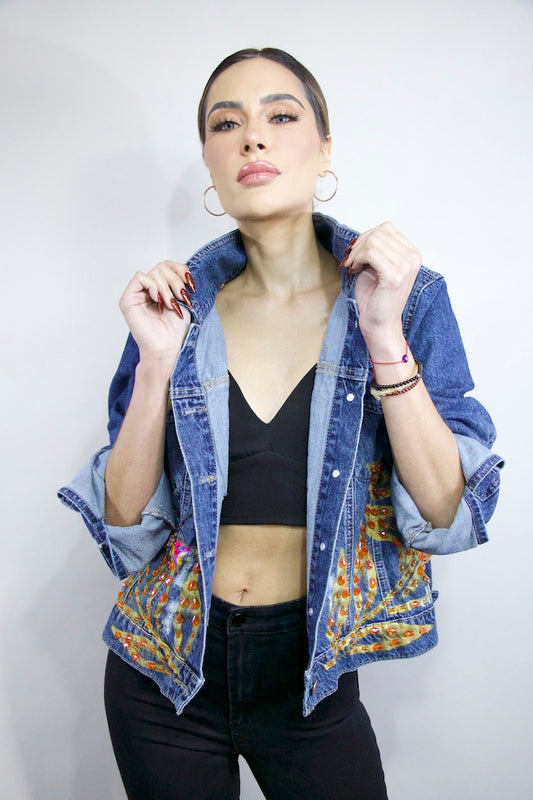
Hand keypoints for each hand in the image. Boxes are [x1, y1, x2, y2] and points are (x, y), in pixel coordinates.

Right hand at [119, 260, 194, 366]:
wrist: (167, 347)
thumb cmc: (175, 330)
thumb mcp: (183, 302)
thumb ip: (180, 283)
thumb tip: (183, 270)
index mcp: (160, 289)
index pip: (168, 265)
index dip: (180, 270)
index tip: (191, 286)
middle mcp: (147, 290)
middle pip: (161, 267)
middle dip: (175, 281)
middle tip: (181, 298)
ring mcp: (136, 294)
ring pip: (154, 272)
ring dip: (167, 288)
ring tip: (170, 304)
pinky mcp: (128, 300)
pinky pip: (140, 278)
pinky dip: (153, 286)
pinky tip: (158, 300)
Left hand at [341, 222, 421, 356]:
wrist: (379, 324)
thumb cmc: (376, 297)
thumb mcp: (376, 266)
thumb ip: (375, 248)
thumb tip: (363, 236)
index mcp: (412, 254)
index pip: (387, 228)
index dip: (366, 237)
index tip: (357, 253)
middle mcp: (413, 258)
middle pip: (379, 232)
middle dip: (359, 244)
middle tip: (352, 260)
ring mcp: (406, 267)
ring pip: (374, 240)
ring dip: (357, 252)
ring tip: (353, 266)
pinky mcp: (395, 276)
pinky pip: (371, 253)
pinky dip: (358, 258)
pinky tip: (355, 270)